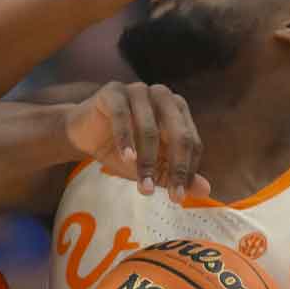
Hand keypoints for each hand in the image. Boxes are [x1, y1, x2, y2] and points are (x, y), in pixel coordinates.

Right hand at [65, 81, 210, 202]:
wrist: (83, 134)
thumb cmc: (122, 149)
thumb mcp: (150, 166)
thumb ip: (175, 174)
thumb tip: (206, 191)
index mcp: (178, 111)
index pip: (191, 142)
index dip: (187, 171)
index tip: (178, 198)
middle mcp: (162, 96)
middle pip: (178, 133)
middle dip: (176, 167)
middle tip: (172, 196)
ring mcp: (138, 90)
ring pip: (150, 128)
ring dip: (148, 161)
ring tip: (144, 187)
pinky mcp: (113, 92)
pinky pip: (122, 116)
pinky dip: (125, 140)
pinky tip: (126, 159)